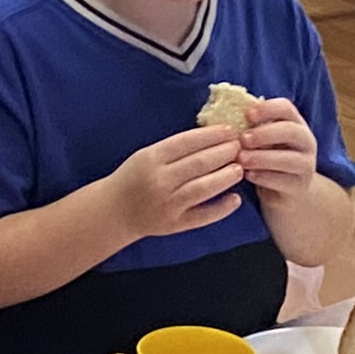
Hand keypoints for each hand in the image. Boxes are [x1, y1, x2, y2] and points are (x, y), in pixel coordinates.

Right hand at [113, 125, 249, 245]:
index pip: (187, 142)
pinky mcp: (174, 224)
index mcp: (152, 158)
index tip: (229, 129)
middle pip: (199, 163)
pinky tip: (236, 199)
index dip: (211, 135)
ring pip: (203, 187)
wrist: (114, 211)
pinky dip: (221, 208)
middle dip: (224, 152)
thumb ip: (174, 148)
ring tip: (240, 168)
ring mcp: (168, 203)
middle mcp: (160, 180)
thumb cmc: (133, 178)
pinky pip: (202, 216)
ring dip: (225, 177)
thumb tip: (211, 138)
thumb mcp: (146, 155)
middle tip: (240, 146)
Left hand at [226, 94, 319, 195]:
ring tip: (241, 158)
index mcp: (295, 123)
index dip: (268, 108)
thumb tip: (224, 116)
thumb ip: (250, 127)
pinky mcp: (300, 186)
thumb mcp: (260, 140)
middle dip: (265, 133)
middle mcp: (306, 141)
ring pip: (289, 159)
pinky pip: (284, 180)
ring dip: (262, 157)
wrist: (282, 191)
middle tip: (243, 138)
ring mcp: (306, 164)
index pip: (286, 108)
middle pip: (291, 131)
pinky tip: (248, 174)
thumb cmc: (266, 157)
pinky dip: (264, 177)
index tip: (247, 114)